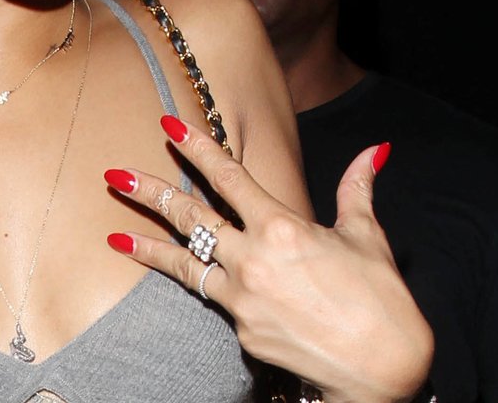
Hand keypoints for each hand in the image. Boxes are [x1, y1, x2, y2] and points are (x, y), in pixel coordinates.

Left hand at [104, 116, 431, 402]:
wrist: (382, 371)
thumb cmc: (381, 302)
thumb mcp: (368, 238)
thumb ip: (357, 190)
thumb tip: (373, 151)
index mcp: (282, 228)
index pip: (229, 177)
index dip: (198, 148)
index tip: (170, 126)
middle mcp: (254, 259)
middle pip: (190, 217)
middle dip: (150, 193)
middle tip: (115, 176)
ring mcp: (243, 297)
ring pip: (185, 262)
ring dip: (148, 246)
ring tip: (115, 236)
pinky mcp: (241, 329)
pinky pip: (212, 297)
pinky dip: (194, 285)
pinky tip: (174, 280)